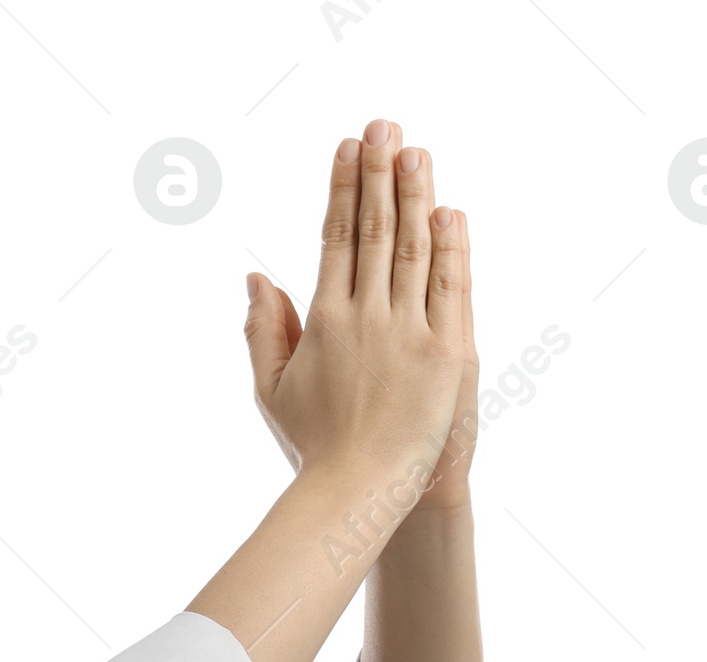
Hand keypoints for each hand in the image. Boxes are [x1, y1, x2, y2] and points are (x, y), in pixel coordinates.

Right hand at [245, 118, 468, 498]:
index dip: (343, 189)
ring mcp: (409, 334)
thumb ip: (263, 329)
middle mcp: (366, 319)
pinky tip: (447, 212)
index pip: (335, 239)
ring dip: (416, 196)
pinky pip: (450, 289)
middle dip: (379, 174)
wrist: (359, 491)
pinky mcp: (446, 354)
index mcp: (324, 324)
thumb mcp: (272, 390)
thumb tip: (256, 277)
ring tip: (416, 151)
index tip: (349, 150)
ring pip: (414, 249)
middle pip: (374, 231)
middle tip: (384, 126)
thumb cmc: (314, 446)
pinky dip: (450, 248)